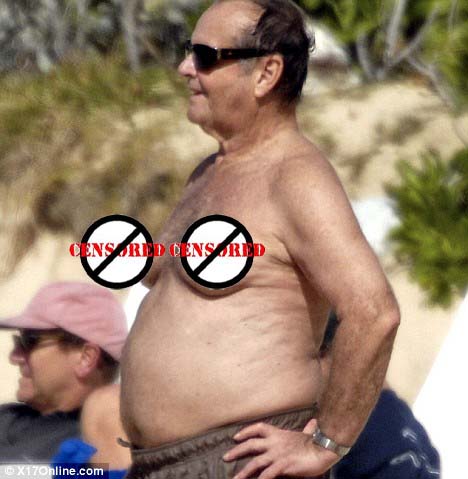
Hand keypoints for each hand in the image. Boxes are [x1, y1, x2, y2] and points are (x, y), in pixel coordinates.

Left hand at [223, 419, 338, 478]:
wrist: (323, 448)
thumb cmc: (316, 443)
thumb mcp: (307, 434)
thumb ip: (307, 430)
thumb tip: (313, 423)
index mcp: (279, 434)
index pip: (258, 428)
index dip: (246, 431)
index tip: (236, 436)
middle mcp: (275, 442)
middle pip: (251, 444)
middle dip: (237, 451)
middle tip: (225, 457)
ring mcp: (278, 454)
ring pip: (255, 462)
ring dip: (243, 472)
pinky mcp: (283, 465)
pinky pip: (267, 474)